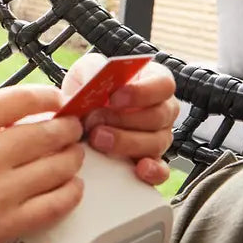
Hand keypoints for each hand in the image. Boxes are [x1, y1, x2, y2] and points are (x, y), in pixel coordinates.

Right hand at [0, 86, 83, 242]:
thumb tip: (14, 99)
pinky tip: (70, 185)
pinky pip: (56, 205)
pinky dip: (72, 191)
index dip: (51, 98)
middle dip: (69, 128)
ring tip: (71, 155)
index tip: (58, 102)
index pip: (24, 99)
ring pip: (60, 167)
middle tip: (71, 129)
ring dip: (73, 157)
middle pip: (51, 132)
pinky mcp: (7, 224)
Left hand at [63, 55, 177, 186]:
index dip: (142, 92)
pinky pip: (160, 170)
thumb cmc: (92, 87)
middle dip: (124, 120)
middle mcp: (162, 110)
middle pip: (158, 116)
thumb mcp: (89, 70)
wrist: (79, 112)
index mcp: (154, 82)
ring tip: (97, 139)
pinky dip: (151, 171)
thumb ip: (93, 71)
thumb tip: (95, 80)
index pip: (163, 85)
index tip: (115, 97)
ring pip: (156, 143)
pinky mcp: (151, 160)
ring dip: (125, 143)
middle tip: (95, 122)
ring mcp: (159, 137)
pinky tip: (136, 168)